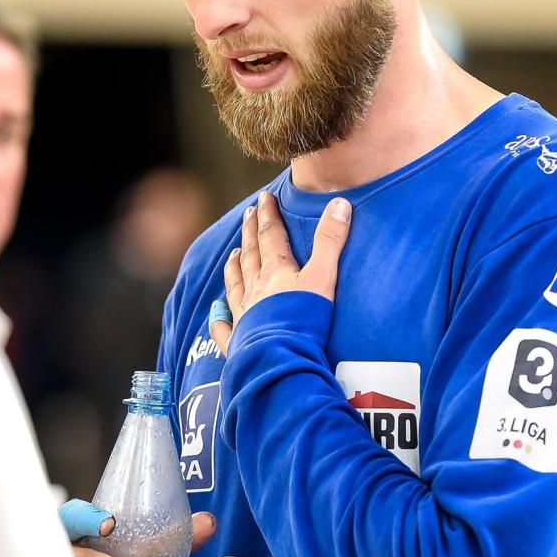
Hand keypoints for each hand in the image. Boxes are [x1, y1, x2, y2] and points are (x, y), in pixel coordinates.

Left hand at [209, 191, 351, 354]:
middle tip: (247, 214)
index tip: (264, 197)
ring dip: (235, 267)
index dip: (268, 215)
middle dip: (251, 233)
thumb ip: (330, 242)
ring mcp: (244, 315)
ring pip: (236, 285)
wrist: (280, 360)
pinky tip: (216, 313)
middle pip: (251, 255)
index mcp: (276, 273)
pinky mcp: (238, 342)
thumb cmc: (303, 320)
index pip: (271, 236)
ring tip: (233, 254)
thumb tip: (339, 203)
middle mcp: (256, 290)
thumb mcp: (323, 278)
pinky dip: (219, 318)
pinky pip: (224, 327)